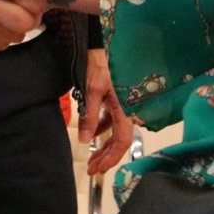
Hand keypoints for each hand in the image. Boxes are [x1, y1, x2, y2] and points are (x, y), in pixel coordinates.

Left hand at [82, 50, 134, 177]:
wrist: (104, 43)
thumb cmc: (101, 64)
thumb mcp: (93, 90)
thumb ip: (90, 115)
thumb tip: (85, 140)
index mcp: (125, 109)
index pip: (122, 141)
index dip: (112, 157)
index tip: (99, 170)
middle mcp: (128, 110)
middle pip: (120, 140)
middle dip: (106, 157)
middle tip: (92, 170)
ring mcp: (123, 106)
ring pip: (115, 133)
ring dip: (104, 146)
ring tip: (91, 159)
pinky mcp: (116, 100)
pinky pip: (112, 121)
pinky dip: (102, 131)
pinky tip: (92, 137)